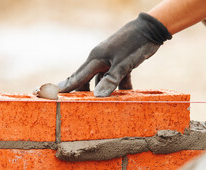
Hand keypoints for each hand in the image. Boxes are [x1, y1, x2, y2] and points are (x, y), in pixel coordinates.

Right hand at [57, 13, 171, 96]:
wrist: (150, 28)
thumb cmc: (135, 44)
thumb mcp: (124, 64)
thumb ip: (111, 80)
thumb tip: (98, 96)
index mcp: (96, 59)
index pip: (78, 76)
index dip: (67, 87)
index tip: (55, 94)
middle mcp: (100, 59)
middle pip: (86, 79)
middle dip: (82, 92)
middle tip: (76, 105)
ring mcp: (109, 60)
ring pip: (101, 79)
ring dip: (101, 91)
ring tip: (99, 105)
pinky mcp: (119, 62)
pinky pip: (115, 77)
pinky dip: (118, 86)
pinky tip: (125, 95)